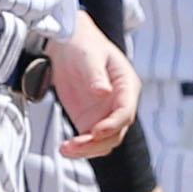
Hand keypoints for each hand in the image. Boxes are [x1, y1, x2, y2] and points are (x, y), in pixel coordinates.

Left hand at [45, 11, 139, 157]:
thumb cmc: (82, 43)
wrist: (66, 42)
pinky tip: (65, 148)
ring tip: (66, 149)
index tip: (96, 131)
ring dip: (87, 149)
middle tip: (75, 145)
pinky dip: (79, 148)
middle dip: (97, 142)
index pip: (125, 111)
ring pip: (103, 141)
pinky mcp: (89, 120)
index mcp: (127, 85)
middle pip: (116, 132)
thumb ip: (96, 75)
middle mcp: (119, 103)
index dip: (113, 124)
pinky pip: (89, 141)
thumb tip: (104, 92)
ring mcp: (104, 113)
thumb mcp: (88, 55)